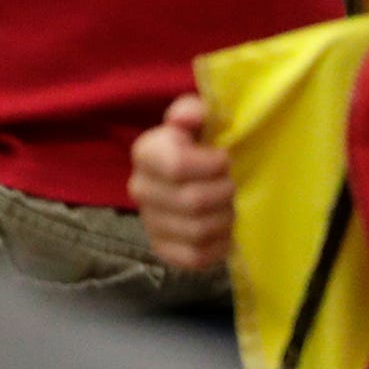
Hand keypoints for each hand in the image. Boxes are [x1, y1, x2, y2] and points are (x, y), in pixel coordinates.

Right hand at [131, 93, 232, 270]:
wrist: (190, 179)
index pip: (176, 166)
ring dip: (223, 220)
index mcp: (145, 153)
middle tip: (230, 185)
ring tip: (227, 208)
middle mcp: (139, 187)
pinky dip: (216, 247)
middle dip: (223, 194)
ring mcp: (149, 221)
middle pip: (192, 201)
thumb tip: (187, 118)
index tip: (224, 159)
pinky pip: (193, 257)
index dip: (211, 165)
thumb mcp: (199, 121)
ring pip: (196, 231)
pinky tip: (221, 232)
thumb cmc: (200, 146)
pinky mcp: (162, 249)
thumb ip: (193, 110)